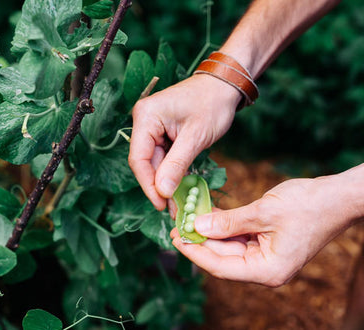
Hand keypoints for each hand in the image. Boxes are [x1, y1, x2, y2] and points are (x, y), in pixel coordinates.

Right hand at [129, 74, 241, 210]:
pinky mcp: (164, 133)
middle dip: (159, 187)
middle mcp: (145, 121)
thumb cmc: (212, 104)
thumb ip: (176, 164)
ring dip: (167, 183)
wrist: (225, 86)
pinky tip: (181, 191)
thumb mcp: (195, 137)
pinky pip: (165, 158)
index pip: (138, 158)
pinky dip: (173, 173)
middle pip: (145, 162)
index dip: (148, 184)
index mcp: (146, 116)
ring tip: (178, 205)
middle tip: (172, 209)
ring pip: (155, 163)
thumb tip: (162, 191)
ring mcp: (153, 127)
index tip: (160, 204)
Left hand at [171, 176, 356, 285]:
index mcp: (268, 270)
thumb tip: (197, 227)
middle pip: (223, 259)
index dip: (195, 253)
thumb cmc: (309, 205)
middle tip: (177, 223)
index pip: (221, 267)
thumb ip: (229, 222)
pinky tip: (209, 214)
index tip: (176, 238)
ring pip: (230, 248)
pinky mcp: (269, 244)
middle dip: (200, 241)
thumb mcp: (263, 212)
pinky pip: (241, 239)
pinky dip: (226, 227)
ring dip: (211, 232)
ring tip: (189, 216)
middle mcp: (266, 269)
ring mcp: (268, 258)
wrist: (340, 198)